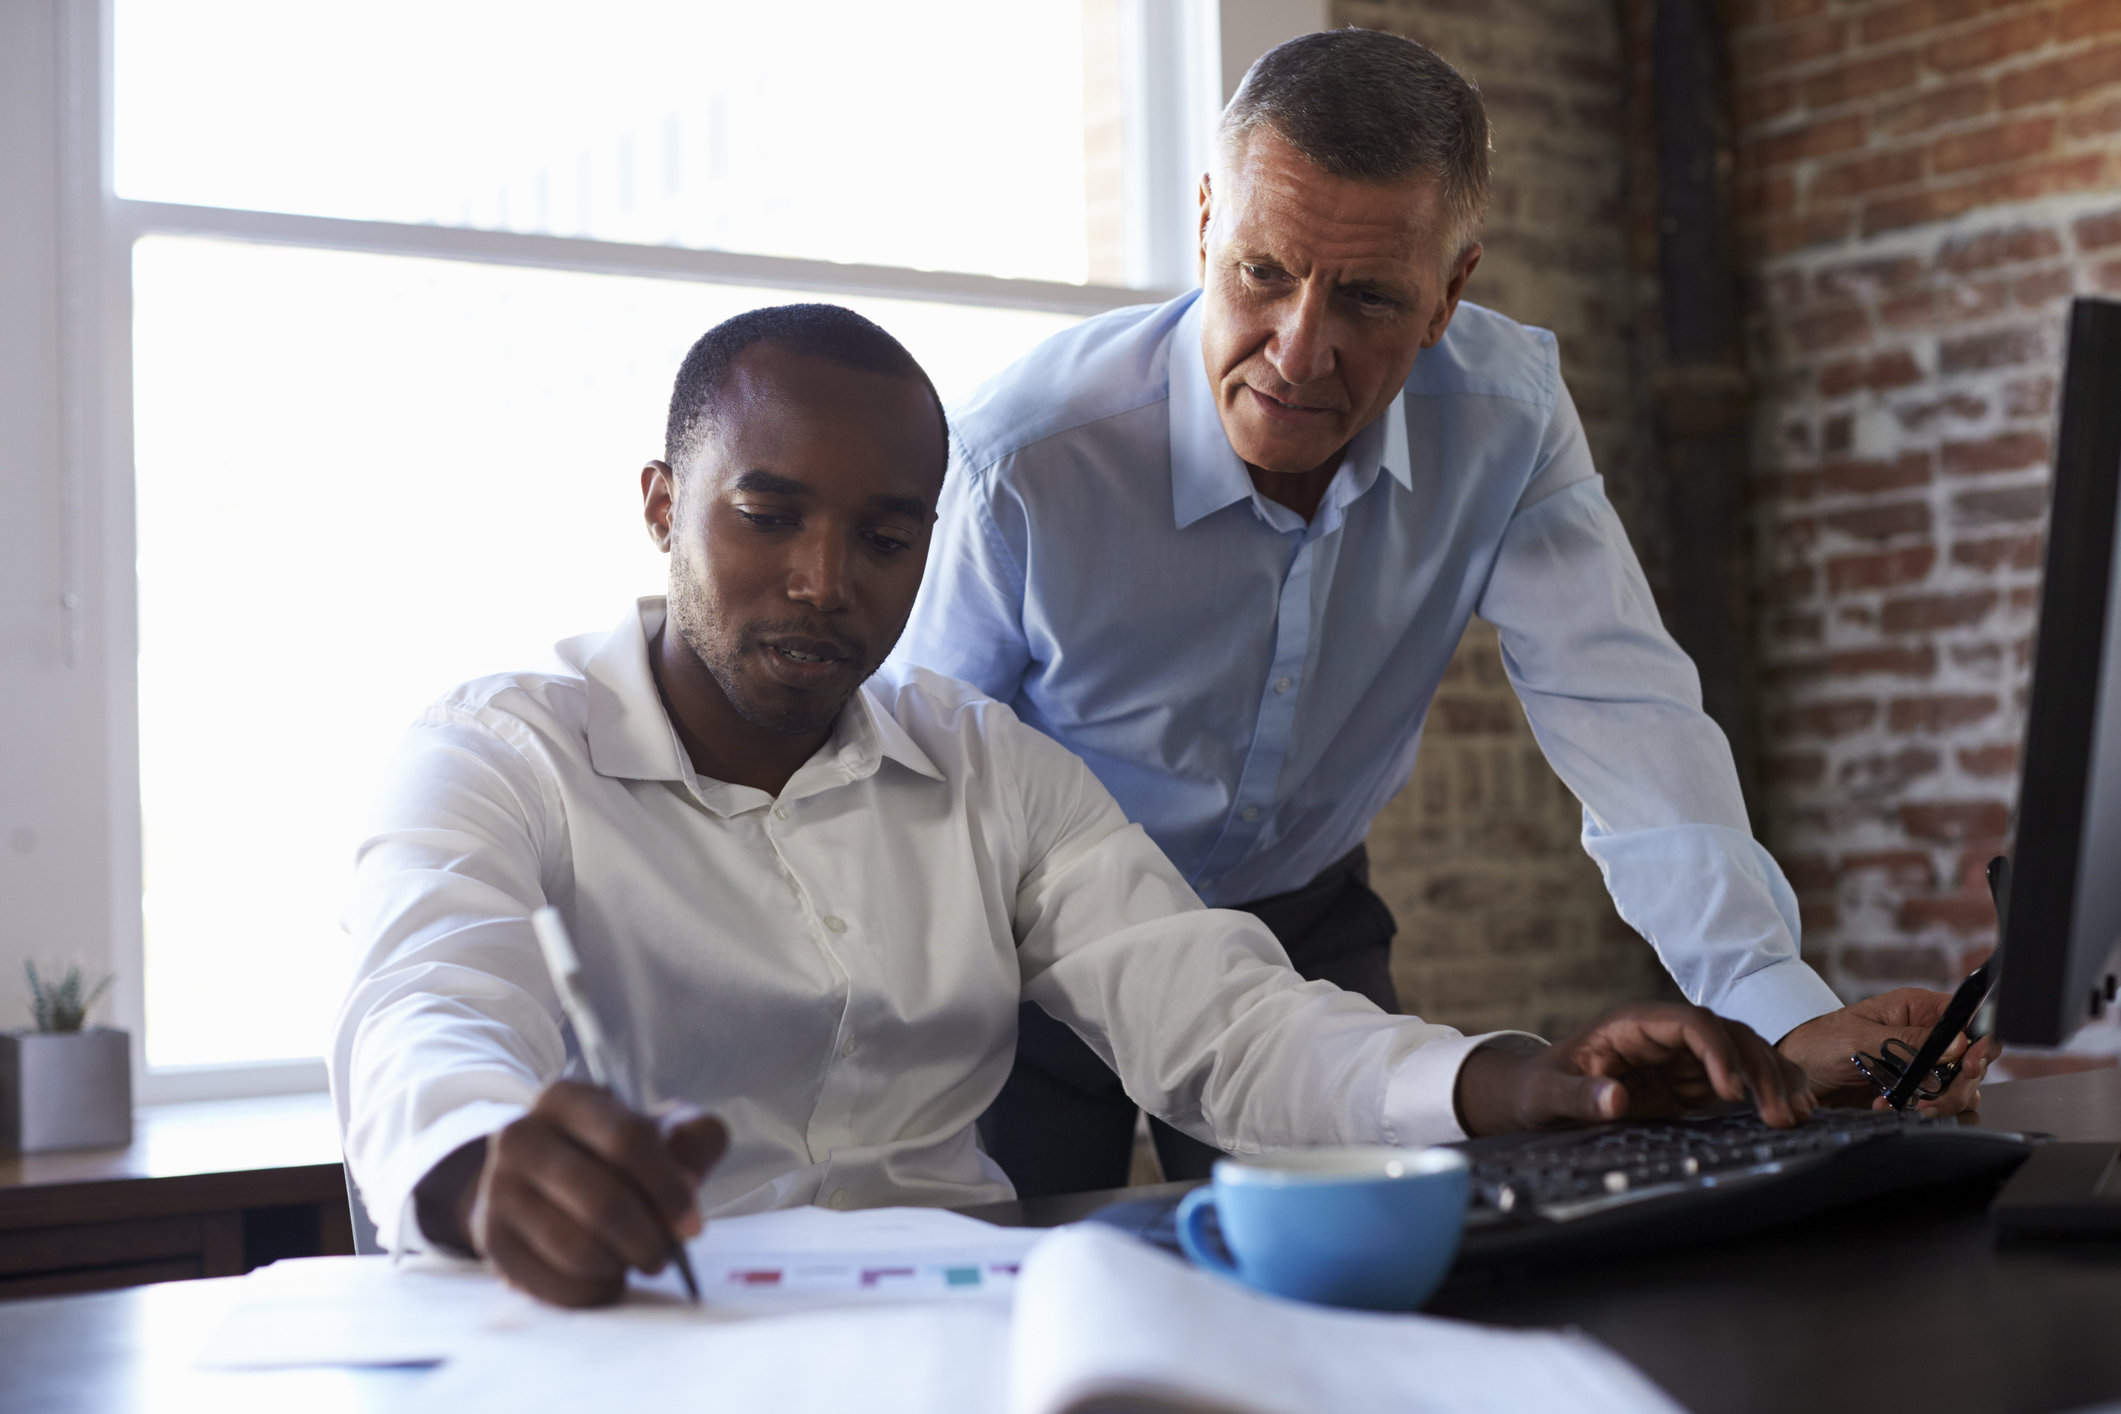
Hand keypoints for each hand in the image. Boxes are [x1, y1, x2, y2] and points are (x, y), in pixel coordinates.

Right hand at [414, 1080, 728, 1306]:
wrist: (542, 1179)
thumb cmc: (616, 1154)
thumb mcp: (662, 1129)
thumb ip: (692, 1139)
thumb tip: (685, 1182)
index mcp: (566, 1097)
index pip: (628, 1140)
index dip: (668, 1189)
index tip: (691, 1226)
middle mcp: (521, 1135)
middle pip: (601, 1200)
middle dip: (646, 1239)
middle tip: (665, 1255)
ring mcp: (498, 1188)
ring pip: (574, 1247)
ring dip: (619, 1266)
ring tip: (634, 1262)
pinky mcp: (491, 1239)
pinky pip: (551, 1283)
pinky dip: (591, 1291)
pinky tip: (607, 1277)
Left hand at [1455, 1001, 1813, 1136]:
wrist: (1538, 1097)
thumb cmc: (1539, 1089)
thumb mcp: (1548, 1095)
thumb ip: (1580, 1097)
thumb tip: (1616, 1100)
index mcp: (1632, 1025)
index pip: (1690, 1023)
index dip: (1716, 1051)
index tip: (1728, 1093)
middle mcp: (1664, 1035)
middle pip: (1727, 1035)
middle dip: (1758, 1070)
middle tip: (1780, 1115)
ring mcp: (1681, 1057)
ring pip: (1743, 1054)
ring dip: (1773, 1080)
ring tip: (1796, 1116)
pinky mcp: (1690, 1082)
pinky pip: (1739, 1079)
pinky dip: (1767, 1091)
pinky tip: (1792, 1110)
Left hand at [1776, 987, 1994, 1114]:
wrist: (1799, 1073)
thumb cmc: (1821, 1043)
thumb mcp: (1861, 1038)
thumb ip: (1908, 1041)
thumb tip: (1956, 1043)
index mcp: (1918, 1009)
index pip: (1969, 1018)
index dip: (1979, 1042)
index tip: (1969, 1065)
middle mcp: (1927, 1033)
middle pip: (1972, 1058)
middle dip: (1960, 1083)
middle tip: (1933, 1097)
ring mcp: (1924, 1062)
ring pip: (1963, 1084)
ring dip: (1942, 1101)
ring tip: (1911, 1107)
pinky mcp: (1916, 1088)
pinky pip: (1941, 1102)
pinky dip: (1926, 1111)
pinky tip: (1894, 1108)